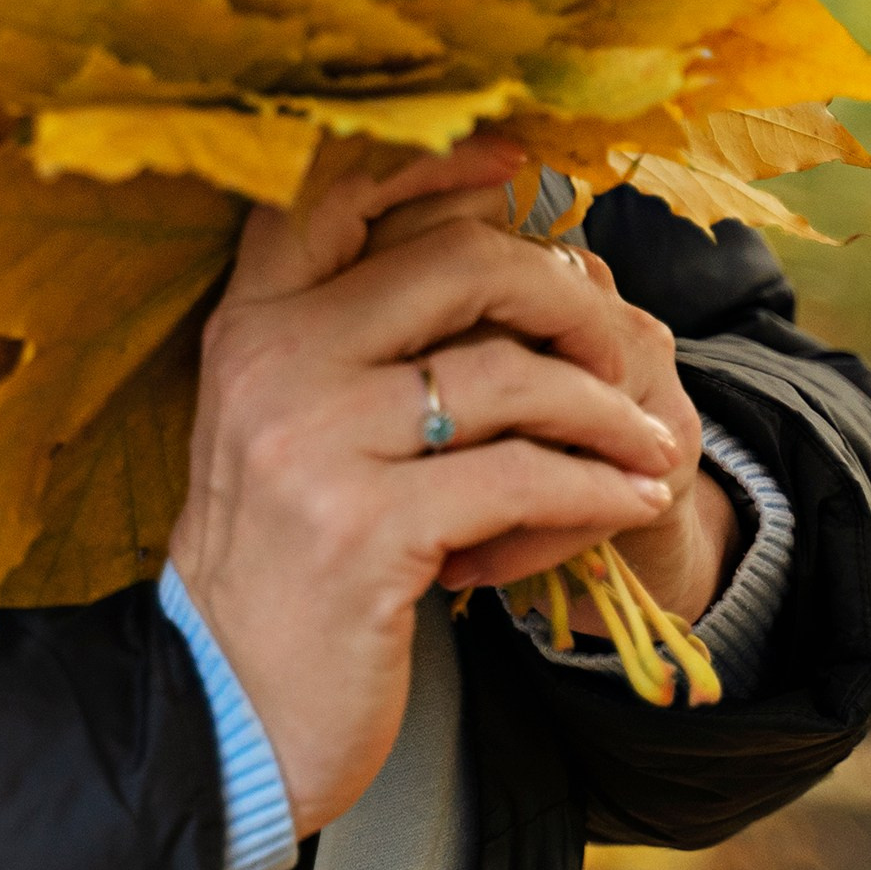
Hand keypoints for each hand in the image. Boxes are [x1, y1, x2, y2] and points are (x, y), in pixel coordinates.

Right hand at [166, 141, 682, 835]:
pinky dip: (597, 487)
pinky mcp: (369, 534)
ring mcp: (317, 445)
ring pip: (508, 375)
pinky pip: (523, 480)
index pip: (336, 193)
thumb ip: (345, 339)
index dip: (435, 165)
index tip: (516, 168)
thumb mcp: (277, 424)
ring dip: (605, 410)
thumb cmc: (271, 560)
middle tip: (614, 342)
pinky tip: (628, 500)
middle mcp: (274, 362)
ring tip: (648, 444)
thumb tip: (480, 251)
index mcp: (249, 323)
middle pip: (455, 264)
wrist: (222, 704)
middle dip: (563, 295)